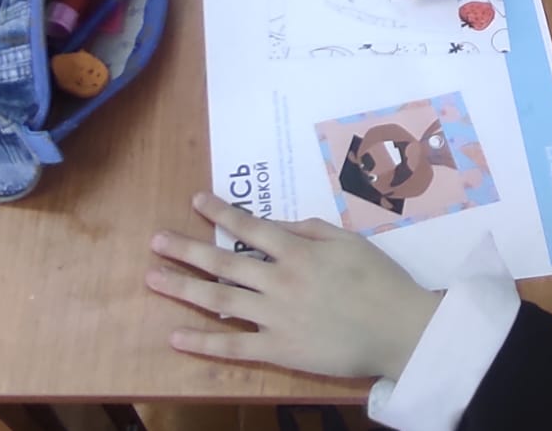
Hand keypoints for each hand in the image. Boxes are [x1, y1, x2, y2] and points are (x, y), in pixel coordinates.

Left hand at [147, 193, 441, 380]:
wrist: (398, 329)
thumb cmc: (380, 280)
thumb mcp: (349, 240)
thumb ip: (310, 230)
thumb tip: (276, 225)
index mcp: (297, 251)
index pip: (249, 227)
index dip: (220, 212)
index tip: (196, 201)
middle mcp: (278, 280)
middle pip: (223, 261)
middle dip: (185, 249)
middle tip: (156, 241)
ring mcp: (274, 316)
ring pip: (219, 299)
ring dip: (182, 288)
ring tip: (152, 278)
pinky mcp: (278, 349)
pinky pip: (233, 346)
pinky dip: (202, 342)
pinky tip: (176, 336)